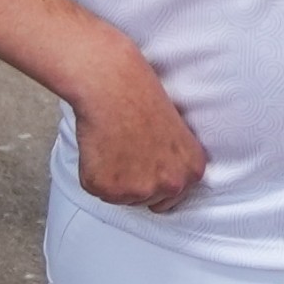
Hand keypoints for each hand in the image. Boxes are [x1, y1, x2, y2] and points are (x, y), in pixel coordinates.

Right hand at [69, 33, 207, 211]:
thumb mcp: (178, 132)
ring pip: (118, 196)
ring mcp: (138, 189)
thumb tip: (163, 179)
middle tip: (126, 147)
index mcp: (191, 171)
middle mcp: (170, 185)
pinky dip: (92, 170)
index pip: (171, 198)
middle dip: (132, 181)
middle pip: (144, 200)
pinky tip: (100, 144)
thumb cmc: (141, 96)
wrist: (113, 82)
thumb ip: (175, 162)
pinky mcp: (107, 188)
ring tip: (114, 141)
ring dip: (112, 175)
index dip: (152, 179)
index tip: (143, 163)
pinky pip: (95, 189)